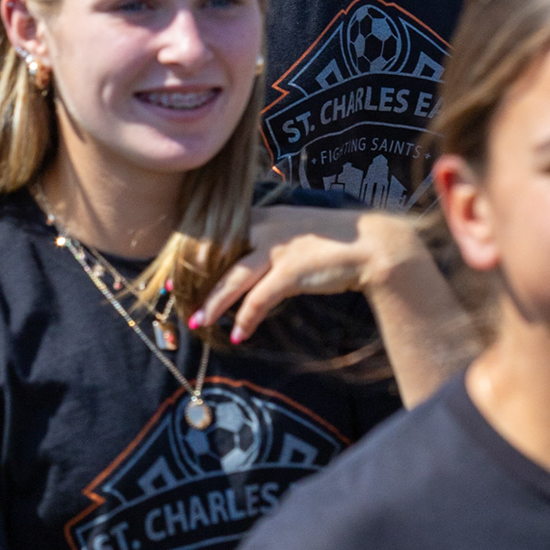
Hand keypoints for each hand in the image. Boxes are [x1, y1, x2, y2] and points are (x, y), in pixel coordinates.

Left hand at [193, 210, 425, 348]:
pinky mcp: (291, 270)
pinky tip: (240, 334)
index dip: (196, 251)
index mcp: (264, 216)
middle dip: (194, 276)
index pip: (220, 232)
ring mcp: (278, 248)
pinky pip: (260, 299)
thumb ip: (271, 244)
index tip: (179, 267)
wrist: (374, 245)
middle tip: (175, 292)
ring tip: (200, 322)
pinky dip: (247, 318)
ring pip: (233, 278)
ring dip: (214, 303)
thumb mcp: (297, 235)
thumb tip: (251, 267)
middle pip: (218, 253)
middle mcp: (266, 227)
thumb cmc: (335, 243)